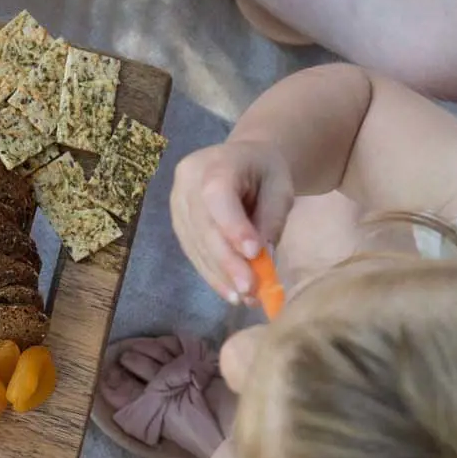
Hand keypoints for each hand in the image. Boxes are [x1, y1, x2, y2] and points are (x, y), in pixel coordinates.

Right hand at [168, 139, 294, 304]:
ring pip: (195, 244)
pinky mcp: (178, 223)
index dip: (232, 226)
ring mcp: (177, 203)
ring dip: (219, 274)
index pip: (217, 196)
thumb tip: (261, 258)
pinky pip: (192, 252)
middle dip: (227, 261)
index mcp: (215, 163)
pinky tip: (230, 291)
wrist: (242, 159)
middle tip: (250, 289)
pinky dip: (212, 274)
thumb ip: (270, 218)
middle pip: (203, 225)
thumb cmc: (265, 171)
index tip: (254, 254)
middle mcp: (187, 182)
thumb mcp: (280, 187)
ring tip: (245, 297)